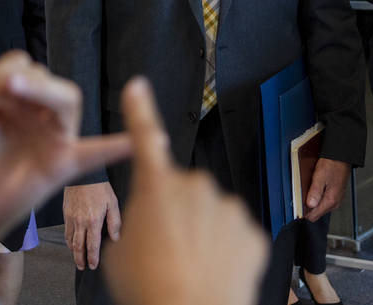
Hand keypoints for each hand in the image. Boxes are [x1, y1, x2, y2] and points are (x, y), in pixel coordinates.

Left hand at [0, 50, 131, 261]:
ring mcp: (51, 137)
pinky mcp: (58, 165)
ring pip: (67, 101)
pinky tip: (133, 142)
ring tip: (15, 89)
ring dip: (46, 91)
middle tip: (0, 88)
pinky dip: (114, 147)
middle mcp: (37, 112)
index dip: (1, 72)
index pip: (21, 65)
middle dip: (26, 78)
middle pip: (48, 80)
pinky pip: (92, 154)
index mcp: (15, 96)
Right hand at [64, 182, 120, 269]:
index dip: (93, 258)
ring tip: (77, 258)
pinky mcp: (66, 213)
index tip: (93, 265)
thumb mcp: (112, 203)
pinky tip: (71, 243)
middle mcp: (81, 222)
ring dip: (73, 252)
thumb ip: (115, 222)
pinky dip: (68, 240)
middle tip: (83, 266)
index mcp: (93, 221)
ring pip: (70, 241)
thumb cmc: (99, 187)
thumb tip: (115, 237)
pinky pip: (66, 231)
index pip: (92, 246)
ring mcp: (71, 218)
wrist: (83, 175)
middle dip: (81, 259)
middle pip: (79, 247)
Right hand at [105, 78, 267, 304]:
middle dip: (176, 213)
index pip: (145, 138)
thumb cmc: (152, 289)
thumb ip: (136, 223)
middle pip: (183, 193)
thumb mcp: (121, 253)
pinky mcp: (252, 232)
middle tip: (164, 250)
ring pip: (212, 215)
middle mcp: (196, 188)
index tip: (138, 88)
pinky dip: (226, 253)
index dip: (140, 111)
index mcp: (157, 187)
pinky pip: (235, 236)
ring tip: (188, 268)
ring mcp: (228, 209)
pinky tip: (213, 273)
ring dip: (202, 234)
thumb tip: (149, 222)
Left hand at [304, 157, 350, 220]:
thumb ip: (315, 192)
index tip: (297, 205)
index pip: (313, 216)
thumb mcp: (320, 176)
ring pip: (319, 207)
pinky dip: (318, 197)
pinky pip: (323, 201)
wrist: (341, 157)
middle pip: (316, 213)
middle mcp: (335, 203)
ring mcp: (336, 200)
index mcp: (331, 200)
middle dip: (308, 206)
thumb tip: (309, 205)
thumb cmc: (332, 164)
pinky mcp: (335, 195)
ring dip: (313, 201)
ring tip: (310, 188)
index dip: (303, 212)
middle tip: (303, 193)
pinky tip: (316, 187)